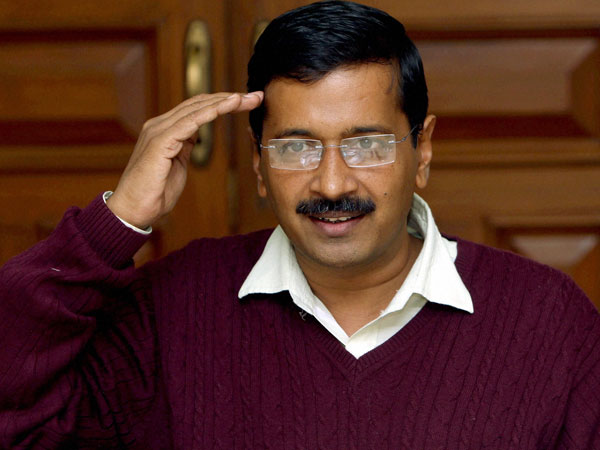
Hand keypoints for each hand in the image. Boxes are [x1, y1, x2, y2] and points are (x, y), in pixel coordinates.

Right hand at [107, 92, 262, 228]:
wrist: (133, 210)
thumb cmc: (154, 192)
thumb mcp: (177, 164)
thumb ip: (185, 147)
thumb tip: (196, 136)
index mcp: (165, 129)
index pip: (197, 108)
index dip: (222, 103)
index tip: (247, 102)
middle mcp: (160, 125)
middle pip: (199, 104)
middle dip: (229, 98)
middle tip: (256, 96)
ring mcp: (158, 131)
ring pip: (196, 109)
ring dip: (224, 102)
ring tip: (246, 98)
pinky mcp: (159, 142)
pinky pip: (188, 122)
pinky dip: (209, 113)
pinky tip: (226, 107)